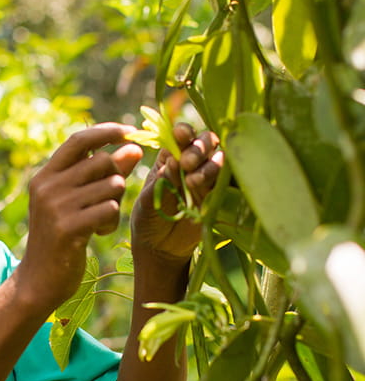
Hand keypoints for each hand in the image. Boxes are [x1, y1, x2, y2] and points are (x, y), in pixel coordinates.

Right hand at [16, 123, 142, 309]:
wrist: (39, 280)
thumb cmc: (62, 238)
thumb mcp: (76, 202)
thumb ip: (103, 174)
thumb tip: (133, 148)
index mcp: (45, 176)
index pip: (78, 140)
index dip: (107, 131)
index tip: (130, 131)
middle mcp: (47, 187)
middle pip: (102, 161)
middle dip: (117, 177)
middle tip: (111, 199)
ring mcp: (55, 207)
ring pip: (112, 185)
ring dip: (116, 203)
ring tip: (101, 220)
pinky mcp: (67, 228)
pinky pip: (109, 209)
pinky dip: (112, 221)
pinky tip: (99, 232)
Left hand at [130, 123, 222, 266]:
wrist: (159, 247)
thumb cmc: (148, 218)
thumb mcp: (148, 200)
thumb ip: (161, 182)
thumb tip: (174, 161)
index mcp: (170, 156)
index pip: (181, 136)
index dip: (184, 132)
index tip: (181, 135)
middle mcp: (193, 162)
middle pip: (207, 141)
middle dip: (200, 147)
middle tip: (187, 162)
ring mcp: (209, 178)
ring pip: (221, 159)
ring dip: (210, 166)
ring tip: (192, 182)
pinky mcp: (221, 195)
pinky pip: (231, 182)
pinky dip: (227, 180)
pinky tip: (215, 189)